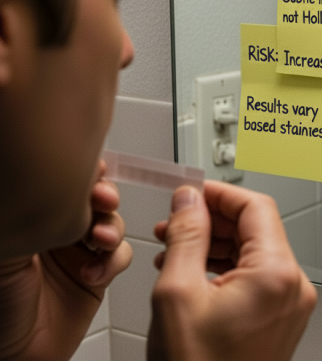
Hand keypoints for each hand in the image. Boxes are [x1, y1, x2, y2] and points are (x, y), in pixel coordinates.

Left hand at [0, 160, 131, 359]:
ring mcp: (77, 253)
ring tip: (98, 240)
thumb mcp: (6, 249)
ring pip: (111, 223)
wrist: (15, 353)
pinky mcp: (97, 275)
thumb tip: (54, 184)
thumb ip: (29, 214)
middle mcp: (55, 231)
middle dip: (102, 196)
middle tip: (101, 199)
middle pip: (92, 199)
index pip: (61, 185)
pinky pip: (119, 256)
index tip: (91, 170)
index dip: (80, 174)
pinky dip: (112, 261)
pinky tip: (94, 272)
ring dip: (111, 228)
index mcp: (29, 218)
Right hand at [148, 181, 316, 360]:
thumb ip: (186, 236)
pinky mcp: (282, 321)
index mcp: (277, 274)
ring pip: (256, 253)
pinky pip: (258, 279)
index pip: (256, 206)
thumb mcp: (178, 293)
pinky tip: (193, 275)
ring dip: (216, 245)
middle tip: (174, 223)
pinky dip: (227, 270)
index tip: (189, 192)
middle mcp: (294, 287)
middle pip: (258, 228)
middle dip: (213, 221)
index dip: (217, 194)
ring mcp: (292, 306)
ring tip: (174, 250)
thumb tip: (189, 200)